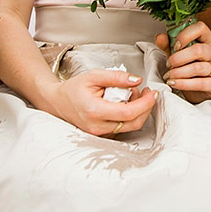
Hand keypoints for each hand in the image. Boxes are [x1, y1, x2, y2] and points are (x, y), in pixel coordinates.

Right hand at [39, 69, 156, 136]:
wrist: (57, 102)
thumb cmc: (73, 89)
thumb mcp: (94, 76)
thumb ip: (116, 77)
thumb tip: (137, 80)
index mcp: (95, 111)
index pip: (128, 112)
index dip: (145, 103)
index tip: (153, 93)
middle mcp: (97, 126)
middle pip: (133, 123)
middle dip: (146, 108)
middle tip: (148, 92)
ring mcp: (99, 133)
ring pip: (129, 126)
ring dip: (138, 111)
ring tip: (134, 93)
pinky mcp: (102, 135)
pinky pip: (122, 128)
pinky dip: (130, 116)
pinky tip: (126, 102)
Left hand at [156, 21, 210, 102]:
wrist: (203, 87)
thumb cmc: (192, 65)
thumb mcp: (179, 53)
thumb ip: (169, 44)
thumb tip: (160, 37)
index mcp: (207, 38)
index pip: (200, 28)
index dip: (185, 35)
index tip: (175, 46)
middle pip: (198, 50)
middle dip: (178, 58)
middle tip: (168, 65)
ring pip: (198, 68)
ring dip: (179, 72)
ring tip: (169, 76)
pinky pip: (201, 83)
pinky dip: (184, 84)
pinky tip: (175, 83)